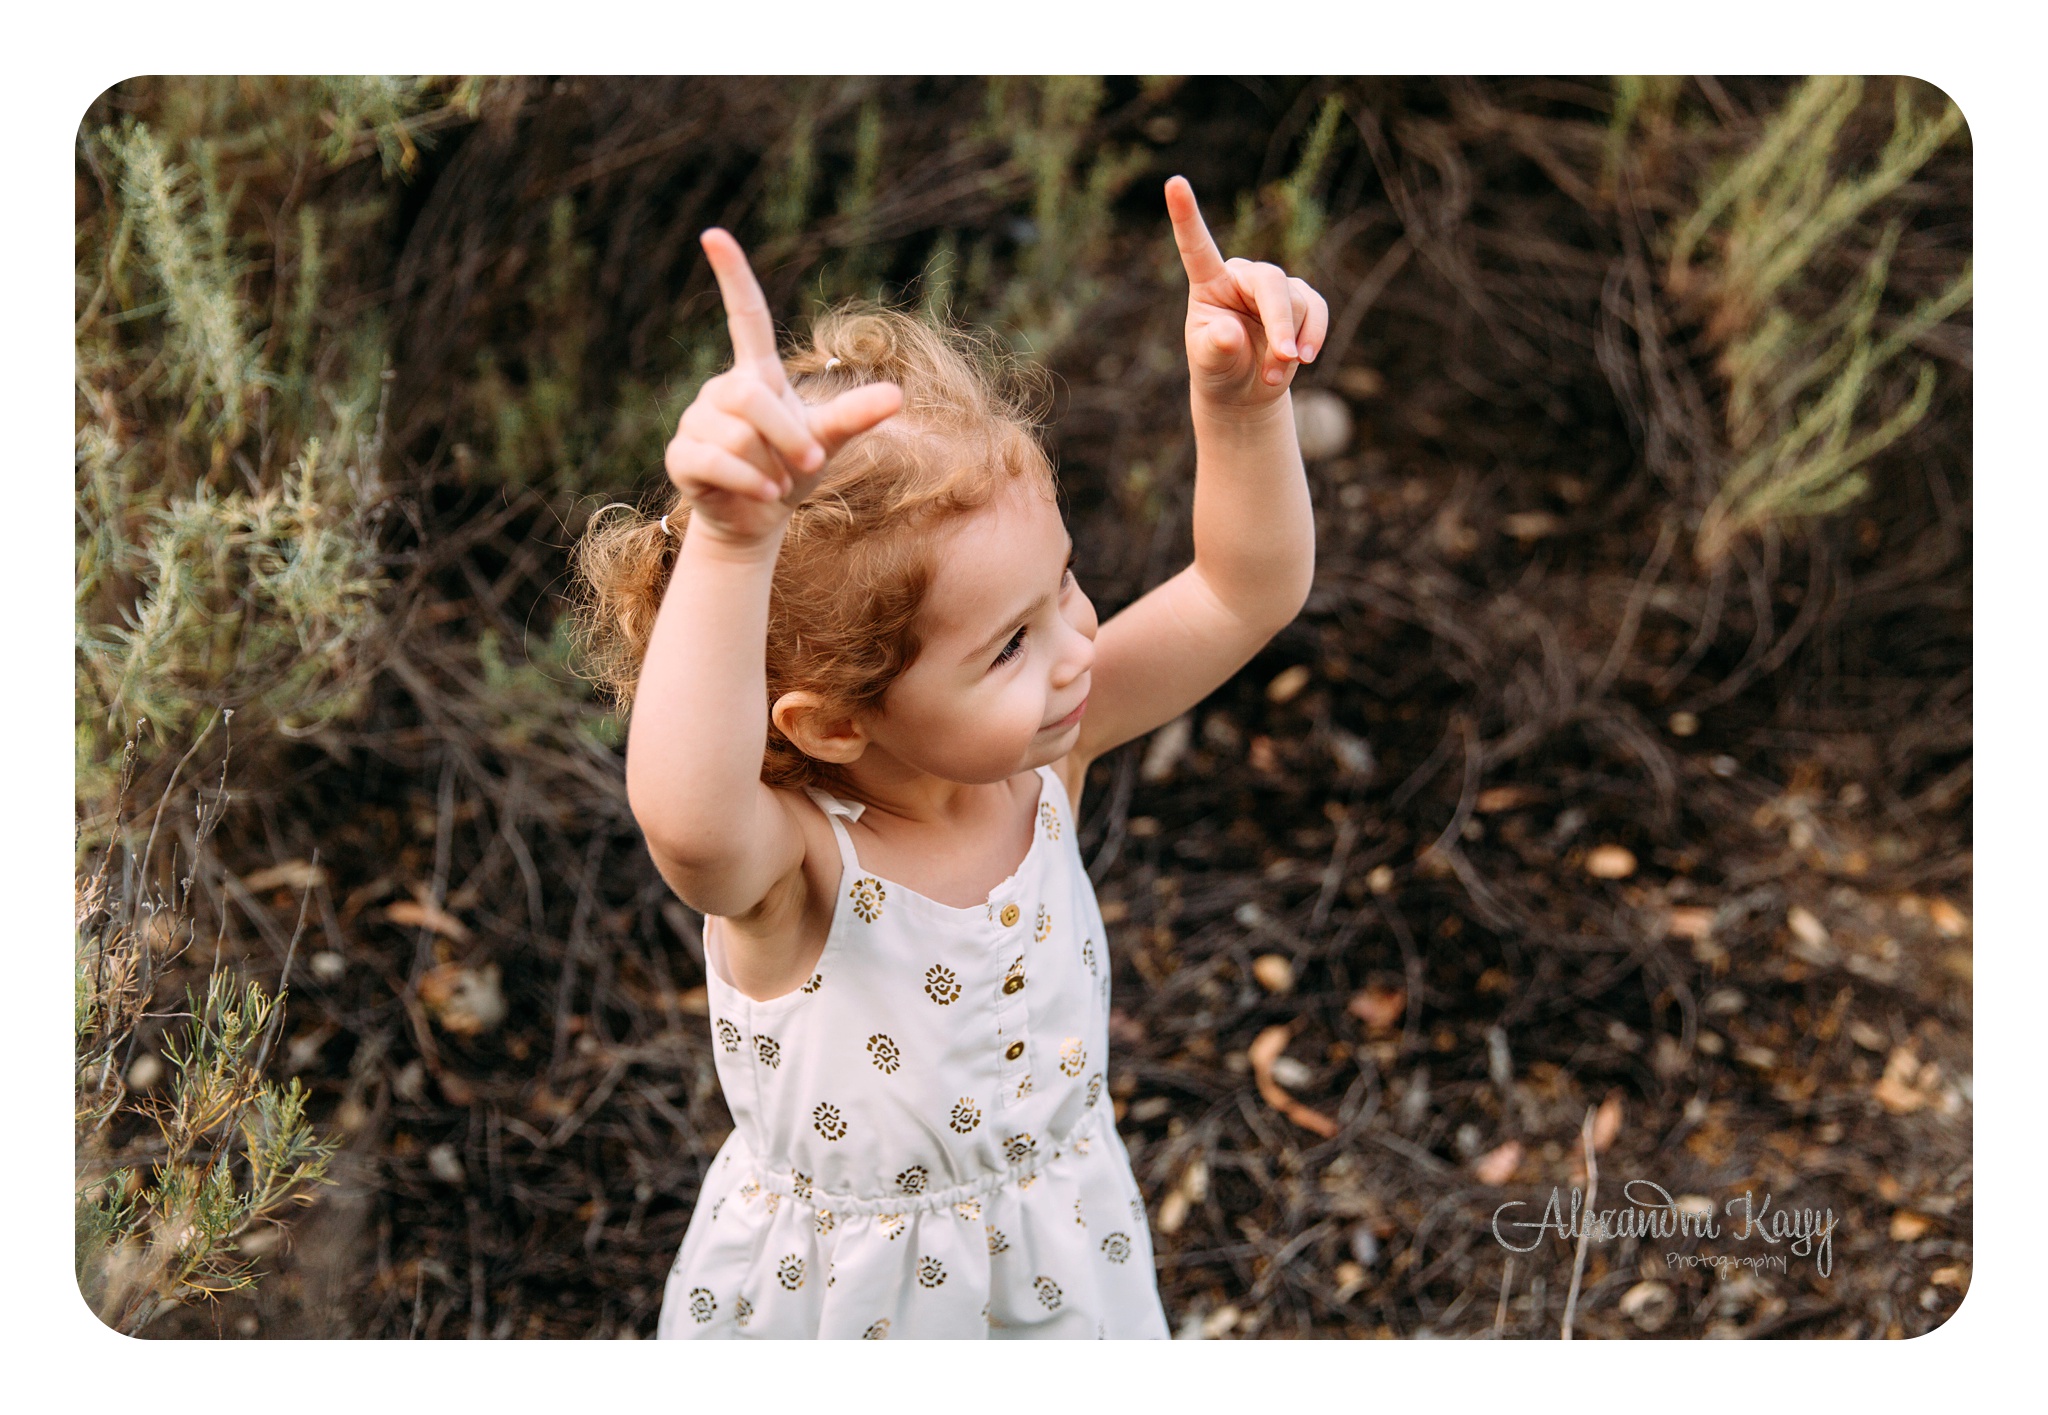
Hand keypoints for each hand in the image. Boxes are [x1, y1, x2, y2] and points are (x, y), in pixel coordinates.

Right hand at [664, 229, 903, 545]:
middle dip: (788, 436)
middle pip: (753, 399)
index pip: (745, 315)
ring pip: (738, 436)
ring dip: (770, 466)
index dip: (732, 275)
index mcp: (756, 374)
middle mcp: (721, 389)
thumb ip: (856, 415)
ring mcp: (696, 421)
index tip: (714, 234)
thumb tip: (897, 395)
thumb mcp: (829, 440)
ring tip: (776, 481)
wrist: (759, 517)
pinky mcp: (680, 456)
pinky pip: (718, 462)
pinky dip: (750, 483)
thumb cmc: (793, 469)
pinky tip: (764, 494)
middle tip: (809, 463)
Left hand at [1164, 175, 1329, 417]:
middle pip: (1270, 282)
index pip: (1197, 247)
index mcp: (1208, 283)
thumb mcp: (1209, 365)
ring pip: (1298, 301)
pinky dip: (1314, 336)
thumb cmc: (1218, 369)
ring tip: (1272, 374)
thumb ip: (1215, 347)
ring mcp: (1274, 285)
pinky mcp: (1301, 299)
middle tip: (1286, 356)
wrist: (1244, 388)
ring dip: (1290, 345)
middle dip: (1280, 321)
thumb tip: (1229, 332)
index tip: (1174, 182)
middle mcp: (1241, 276)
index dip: (1186, 216)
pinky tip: (1305, 358)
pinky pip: (1317, 311)